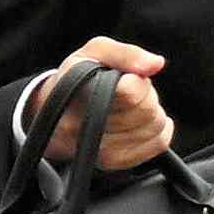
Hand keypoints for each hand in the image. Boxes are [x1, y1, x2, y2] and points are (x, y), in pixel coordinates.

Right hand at [33, 40, 170, 170]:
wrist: (54, 114)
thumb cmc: (77, 78)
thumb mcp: (94, 53)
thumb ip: (126, 54)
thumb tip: (156, 64)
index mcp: (80, 95)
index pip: (131, 91)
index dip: (135, 80)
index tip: (124, 77)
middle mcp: (88, 127)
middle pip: (147, 109)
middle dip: (145, 94)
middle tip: (126, 90)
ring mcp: (102, 148)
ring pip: (155, 125)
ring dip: (150, 112)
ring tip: (127, 106)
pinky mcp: (116, 161)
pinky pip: (159, 143)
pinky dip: (158, 128)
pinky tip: (138, 121)